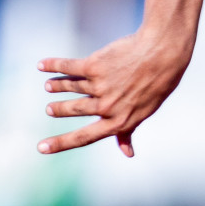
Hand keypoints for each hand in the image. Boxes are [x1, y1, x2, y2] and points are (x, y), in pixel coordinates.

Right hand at [37, 31, 190, 156]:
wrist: (163, 51)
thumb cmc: (157, 83)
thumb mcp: (145, 111)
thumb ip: (129, 130)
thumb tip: (127, 154)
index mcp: (119, 121)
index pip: (85, 137)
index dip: (62, 144)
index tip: (41, 148)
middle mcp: (107, 106)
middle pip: (73, 110)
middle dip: (59, 110)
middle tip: (50, 110)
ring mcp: (99, 86)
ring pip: (70, 87)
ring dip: (57, 86)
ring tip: (49, 87)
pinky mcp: (94, 65)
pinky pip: (67, 67)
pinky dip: (53, 66)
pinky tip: (42, 65)